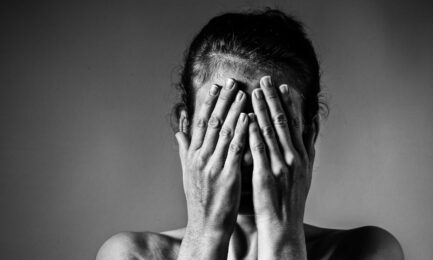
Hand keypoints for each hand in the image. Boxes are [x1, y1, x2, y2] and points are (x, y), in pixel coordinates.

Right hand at [175, 78, 247, 258]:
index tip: (215, 86)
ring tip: (244, 93)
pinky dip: (241, 132)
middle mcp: (200, 157)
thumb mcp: (188, 172)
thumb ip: (184, 149)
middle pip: (212, 122)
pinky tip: (249, 118)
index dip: (208, 103)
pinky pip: (235, 149)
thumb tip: (178, 131)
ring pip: (224, 132)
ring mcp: (213, 165)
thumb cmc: (200, 198)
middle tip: (232, 81)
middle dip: (223, 100)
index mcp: (193, 154)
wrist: (207, 223)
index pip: (200, 122)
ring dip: (234, 110)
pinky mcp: (227, 175)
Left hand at [249, 76, 313, 258]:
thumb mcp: (308, 169)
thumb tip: (313, 121)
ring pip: (270, 131)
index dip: (288, 103)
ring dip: (261, 109)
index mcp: (302, 155)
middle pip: (283, 121)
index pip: (295, 123)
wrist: (285, 223)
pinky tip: (246, 118)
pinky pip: (258, 148)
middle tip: (265, 79)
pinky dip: (252, 131)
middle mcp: (294, 157)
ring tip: (253, 92)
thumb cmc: (293, 197)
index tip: (281, 86)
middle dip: (273, 99)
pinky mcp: (266, 174)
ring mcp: (280, 165)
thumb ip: (310, 144)